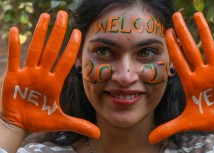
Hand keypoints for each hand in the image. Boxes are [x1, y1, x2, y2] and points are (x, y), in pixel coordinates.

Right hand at [1, 11, 99, 138]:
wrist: (20, 124)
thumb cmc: (40, 120)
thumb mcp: (62, 122)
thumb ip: (79, 125)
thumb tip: (99, 134)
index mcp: (54, 82)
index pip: (65, 61)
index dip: (71, 48)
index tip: (78, 33)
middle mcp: (42, 74)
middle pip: (51, 49)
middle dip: (57, 32)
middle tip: (63, 14)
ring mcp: (27, 73)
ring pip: (35, 49)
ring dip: (39, 33)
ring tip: (45, 16)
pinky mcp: (13, 77)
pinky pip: (14, 58)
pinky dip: (14, 45)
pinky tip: (15, 30)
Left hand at [149, 12, 213, 143]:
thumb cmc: (205, 118)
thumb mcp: (185, 123)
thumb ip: (167, 128)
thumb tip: (149, 139)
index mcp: (189, 81)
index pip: (178, 60)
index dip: (172, 47)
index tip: (166, 32)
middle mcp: (200, 72)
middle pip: (190, 49)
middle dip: (183, 32)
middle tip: (176, 15)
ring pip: (208, 48)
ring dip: (203, 32)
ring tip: (197, 15)